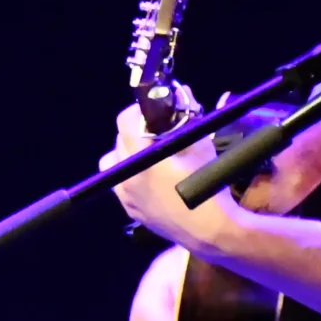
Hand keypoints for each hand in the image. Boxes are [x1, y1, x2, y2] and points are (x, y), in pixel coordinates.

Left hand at [102, 97, 242, 254]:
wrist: (208, 227)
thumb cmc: (206, 182)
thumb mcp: (200, 144)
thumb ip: (188, 117)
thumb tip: (184, 94)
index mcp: (140, 158)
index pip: (124, 121)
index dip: (137, 112)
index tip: (152, 111)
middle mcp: (125, 176)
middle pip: (119, 141)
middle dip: (136, 131)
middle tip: (156, 131)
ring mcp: (124, 195)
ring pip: (113, 163)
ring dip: (127, 153)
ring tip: (149, 153)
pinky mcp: (129, 209)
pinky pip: (119, 184)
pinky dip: (130, 174)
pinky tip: (151, 175)